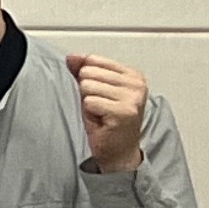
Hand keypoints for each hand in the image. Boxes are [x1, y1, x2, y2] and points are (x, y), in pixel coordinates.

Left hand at [65, 52, 151, 174]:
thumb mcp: (94, 89)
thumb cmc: (106, 120)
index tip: (100, 94)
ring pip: (87, 86)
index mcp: (133, 75)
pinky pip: (89, 102)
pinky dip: (90, 113)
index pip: (93, 59)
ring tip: (101, 113)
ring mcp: (133, 98)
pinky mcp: (124, 112)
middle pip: (87, 72)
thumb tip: (71, 57)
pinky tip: (102, 121)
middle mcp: (137, 84)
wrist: (118, 151)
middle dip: (87, 91)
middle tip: (100, 106)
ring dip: (88, 103)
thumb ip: (83, 70)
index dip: (87, 78)